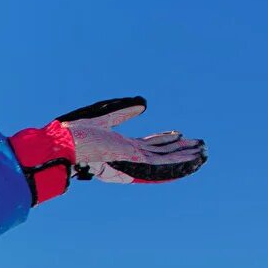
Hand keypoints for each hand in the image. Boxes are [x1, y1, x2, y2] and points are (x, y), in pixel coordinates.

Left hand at [54, 97, 203, 182]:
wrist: (65, 143)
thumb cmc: (77, 134)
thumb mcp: (107, 119)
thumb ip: (125, 113)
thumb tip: (143, 105)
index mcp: (121, 147)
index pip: (149, 146)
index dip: (165, 141)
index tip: (179, 136)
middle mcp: (128, 156)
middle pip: (161, 153)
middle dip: (180, 149)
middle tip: (198, 146)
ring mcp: (131, 159)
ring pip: (164, 159)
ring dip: (184, 155)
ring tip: (202, 152)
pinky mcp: (133, 159)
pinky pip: (160, 162)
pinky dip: (177, 160)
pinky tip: (191, 158)